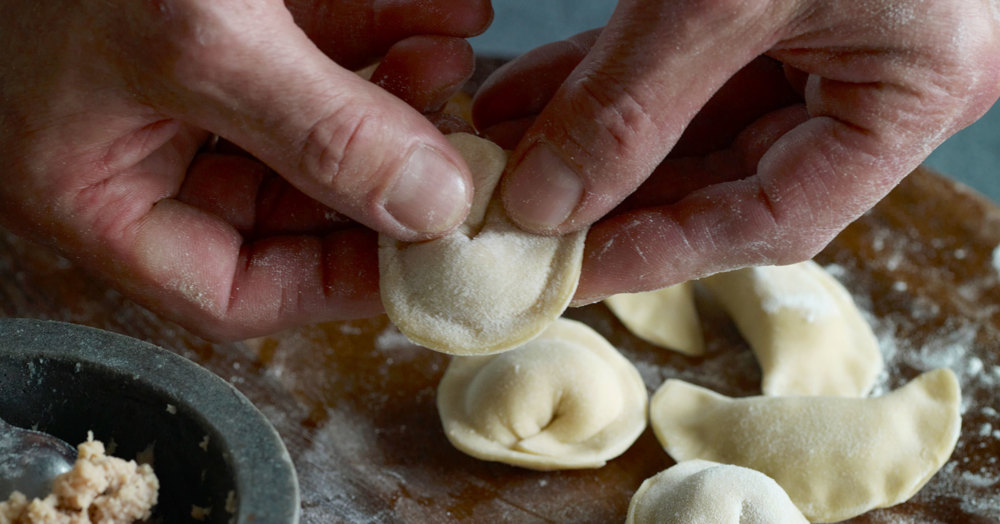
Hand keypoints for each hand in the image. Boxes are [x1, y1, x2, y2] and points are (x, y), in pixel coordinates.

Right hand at [0, 0, 490, 338]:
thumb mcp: (200, 41)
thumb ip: (318, 131)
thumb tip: (428, 204)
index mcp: (99, 192)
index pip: (232, 291)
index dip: (335, 284)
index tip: (424, 256)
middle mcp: (141, 148)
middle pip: (290, 206)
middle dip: (382, 178)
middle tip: (458, 161)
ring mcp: (182, 83)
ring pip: (312, 123)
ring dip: (394, 96)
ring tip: (453, 60)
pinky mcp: (221, 20)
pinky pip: (312, 47)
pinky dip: (379, 33)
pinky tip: (441, 14)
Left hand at [473, 0, 999, 302]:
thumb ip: (635, 104)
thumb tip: (547, 205)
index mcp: (914, 90)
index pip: (779, 219)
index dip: (665, 253)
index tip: (567, 272)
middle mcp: (877, 73)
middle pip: (729, 175)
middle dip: (616, 195)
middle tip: (521, 221)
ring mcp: (826, 30)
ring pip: (694, 118)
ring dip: (595, 138)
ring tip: (504, 155)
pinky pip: (683, 57)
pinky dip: (604, 78)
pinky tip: (527, 95)